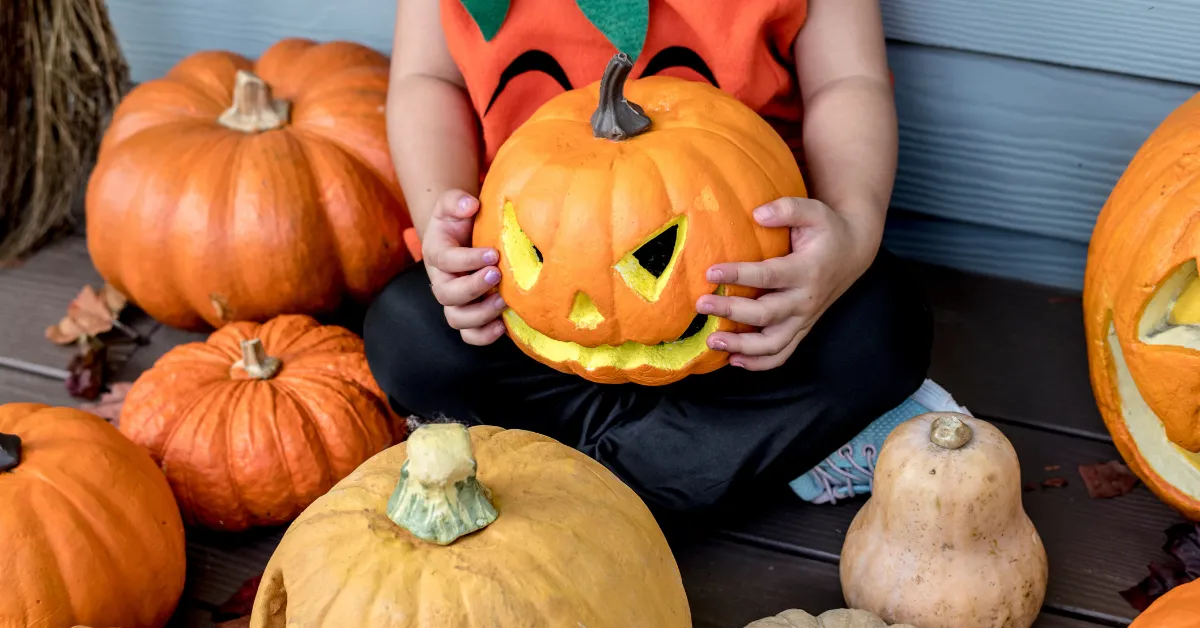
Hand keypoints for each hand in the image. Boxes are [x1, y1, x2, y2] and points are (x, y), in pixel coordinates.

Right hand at [422, 189, 506, 345]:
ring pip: (457, 319)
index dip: (468, 260)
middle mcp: (442, 282)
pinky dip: (483, 336)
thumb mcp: (453, 204)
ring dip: (480, 314)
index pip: (446, 261)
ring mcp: (454, 302)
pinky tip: (502, 326)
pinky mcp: (468, 315)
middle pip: (447, 294)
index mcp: (437, 254)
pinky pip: (469, 335)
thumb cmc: (459, 221)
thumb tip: (469, 205)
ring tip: (503, 301)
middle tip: (497, 274)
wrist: (460, 236)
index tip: (493, 253)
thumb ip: (456, 201)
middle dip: (473, 287)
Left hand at [696, 197, 879, 369]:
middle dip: (732, 312)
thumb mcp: (814, 210)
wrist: (852, 254)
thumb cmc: (827, 230)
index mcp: (807, 270)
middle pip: (766, 314)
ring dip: (742, 347)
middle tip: (701, 304)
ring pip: (773, 344)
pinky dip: (758, 363)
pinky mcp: (800, 329)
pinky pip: (781, 354)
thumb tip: (758, 214)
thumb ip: (788, 208)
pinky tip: (732, 360)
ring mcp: (803, 319)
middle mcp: (805, 300)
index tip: (711, 272)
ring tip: (712, 341)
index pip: (770, 276)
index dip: (739, 276)